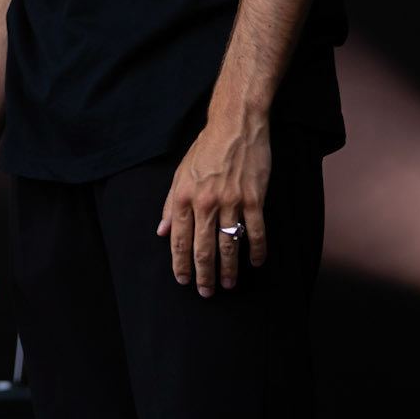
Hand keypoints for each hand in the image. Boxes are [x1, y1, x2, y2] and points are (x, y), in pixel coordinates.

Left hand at [157, 114, 269, 295]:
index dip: (180, 264)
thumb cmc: (206, 149)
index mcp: (184, 197)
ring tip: (229, 284)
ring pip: (229, 244)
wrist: (235, 125)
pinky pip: (256, 231)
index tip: (183, 280)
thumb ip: (170, 205)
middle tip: (206, 292)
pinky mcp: (254, 198)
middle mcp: (205, 202)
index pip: (179, 240)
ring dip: (229, 269)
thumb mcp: (180, 174)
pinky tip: (255, 262)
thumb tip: (162, 231)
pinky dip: (257, 250)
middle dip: (203, 275)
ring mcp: (231, 201)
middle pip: (203, 248)